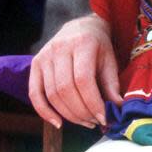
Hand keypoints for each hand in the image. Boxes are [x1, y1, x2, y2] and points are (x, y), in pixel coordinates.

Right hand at [29, 14, 120, 128]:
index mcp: (82, 43)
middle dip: (82, 111)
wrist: (81, 28)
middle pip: (66, 89)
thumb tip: (117, 110)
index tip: (104, 118)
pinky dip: (44, 112)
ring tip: (85, 121)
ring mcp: (44, 56)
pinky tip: (58, 123)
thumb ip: (112, 85)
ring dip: (69, 114)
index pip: (83, 80)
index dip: (93, 102)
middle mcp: (59, 48)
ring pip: (52, 94)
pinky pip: (35, 93)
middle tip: (95, 122)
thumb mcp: (110, 60)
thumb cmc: (99, 47)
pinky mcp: (35, 65)